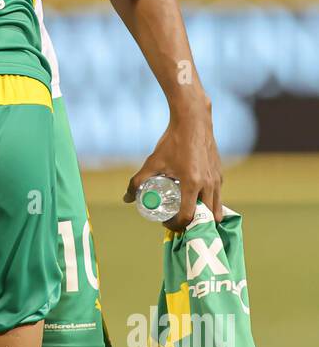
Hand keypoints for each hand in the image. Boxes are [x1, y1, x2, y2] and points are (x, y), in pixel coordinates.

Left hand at [124, 99, 222, 229]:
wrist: (193, 121)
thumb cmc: (173, 141)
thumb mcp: (153, 162)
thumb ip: (137, 181)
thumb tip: (127, 198)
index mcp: (192, 184)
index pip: (187, 216)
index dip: (176, 225)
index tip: (166, 222)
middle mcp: (208, 185)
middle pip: (205, 218)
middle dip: (192, 224)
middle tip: (177, 220)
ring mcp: (217, 179)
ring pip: (216, 208)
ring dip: (204, 216)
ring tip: (188, 212)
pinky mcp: (220, 174)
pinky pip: (217, 196)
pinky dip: (209, 203)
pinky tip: (196, 198)